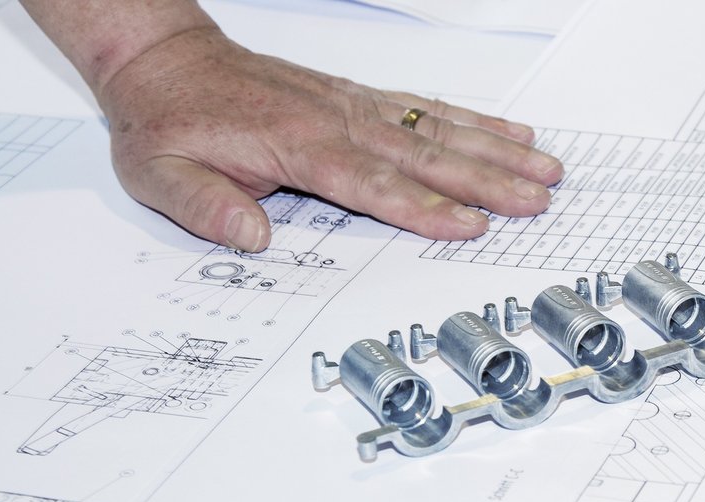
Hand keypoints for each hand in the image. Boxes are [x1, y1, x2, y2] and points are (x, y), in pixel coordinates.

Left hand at [94, 26, 562, 250]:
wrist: (166, 62)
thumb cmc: (168, 122)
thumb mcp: (158, 174)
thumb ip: (204, 206)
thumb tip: (250, 236)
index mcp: (296, 145)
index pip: (370, 183)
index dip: (422, 208)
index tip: (470, 226)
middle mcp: (337, 120)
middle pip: (425, 155)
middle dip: (486, 180)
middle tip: (538, 199)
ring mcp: (355, 106)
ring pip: (437, 129)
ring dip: (496, 150)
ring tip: (547, 167)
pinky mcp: (361, 98)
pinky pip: (427, 108)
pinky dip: (473, 120)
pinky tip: (510, 131)